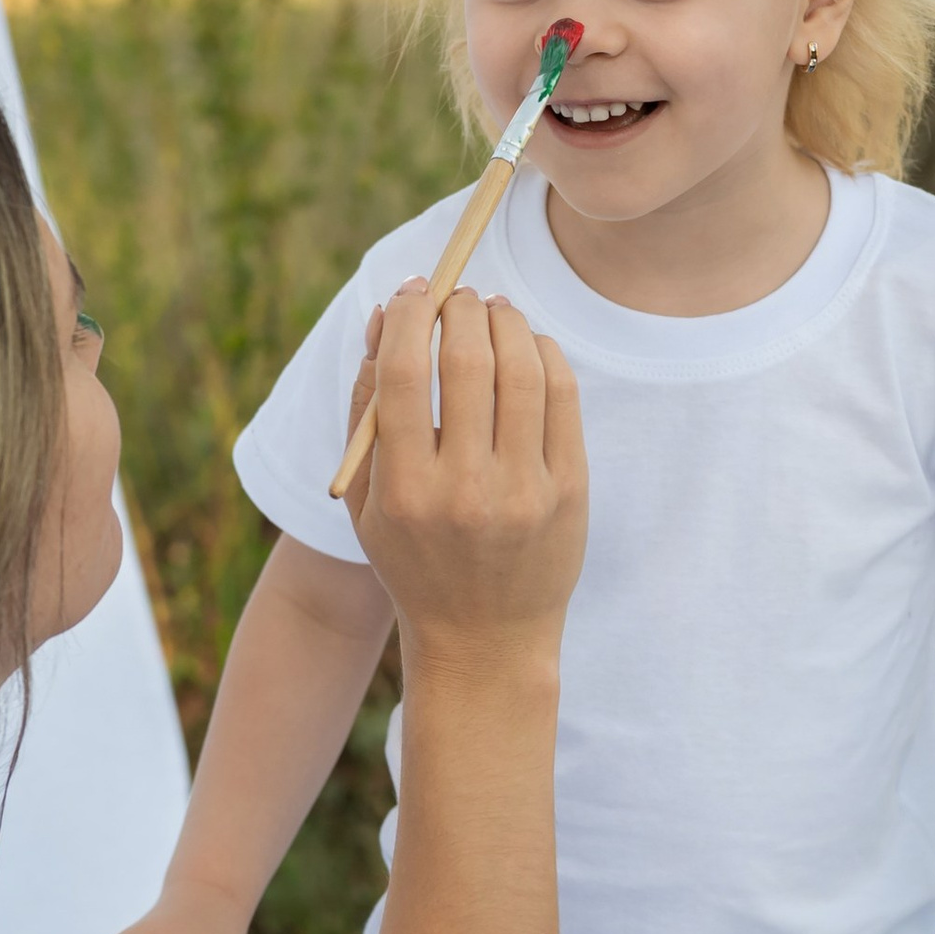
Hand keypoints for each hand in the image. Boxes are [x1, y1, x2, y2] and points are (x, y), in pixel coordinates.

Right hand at [346, 284, 584, 660]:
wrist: (484, 640)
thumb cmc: (414, 558)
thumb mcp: (366, 499)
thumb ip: (365, 409)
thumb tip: (383, 319)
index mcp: (404, 490)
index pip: (401, 373)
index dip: (406, 315)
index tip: (412, 292)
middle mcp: (465, 489)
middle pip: (465, 358)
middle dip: (460, 307)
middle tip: (457, 295)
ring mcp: (524, 490)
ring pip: (521, 367)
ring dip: (506, 320)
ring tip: (493, 310)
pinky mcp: (570, 489)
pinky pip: (562, 394)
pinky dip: (544, 353)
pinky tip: (528, 347)